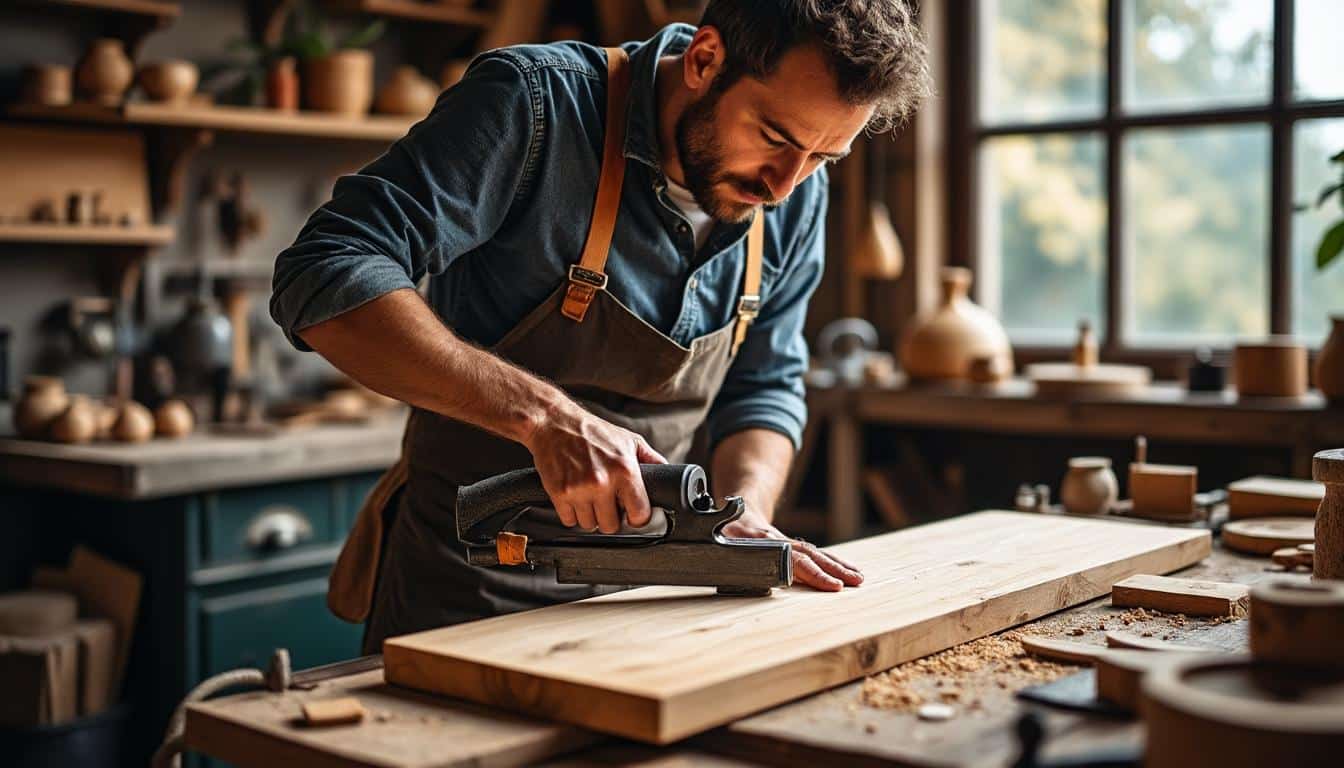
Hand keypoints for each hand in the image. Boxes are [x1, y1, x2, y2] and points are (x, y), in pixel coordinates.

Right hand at [524, 401, 666, 533]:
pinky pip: (569, 521)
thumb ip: (651, 459)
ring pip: (589, 525)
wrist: (554, 423)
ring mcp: (579, 490)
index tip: (632, 513)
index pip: (639, 514)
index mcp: (624, 470)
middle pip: (612, 526)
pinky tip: (574, 497)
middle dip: (610, 517)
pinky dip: (571, 513)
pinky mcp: (559, 494)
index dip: (636, 516)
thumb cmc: (592, 431)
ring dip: (590, 515)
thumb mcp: (629, 440)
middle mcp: (603, 482)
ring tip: (589, 496)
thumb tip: (667, 474)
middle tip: (606, 503)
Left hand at [720, 510, 862, 591]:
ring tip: (859, 578)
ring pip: (815, 553)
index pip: (792, 558)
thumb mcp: (712, 535)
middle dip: (835, 569)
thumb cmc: (719, 528)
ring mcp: (786, 542)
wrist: (733, 507)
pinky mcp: (790, 546)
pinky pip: (813, 554)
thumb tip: (716, 557)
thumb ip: (716, 548)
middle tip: (856, 583)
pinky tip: (846, 573)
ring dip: (838, 566)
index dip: (812, 572)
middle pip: (810, 554)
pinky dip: (832, 563)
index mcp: (760, 540)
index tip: (832, 585)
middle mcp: (778, 540)